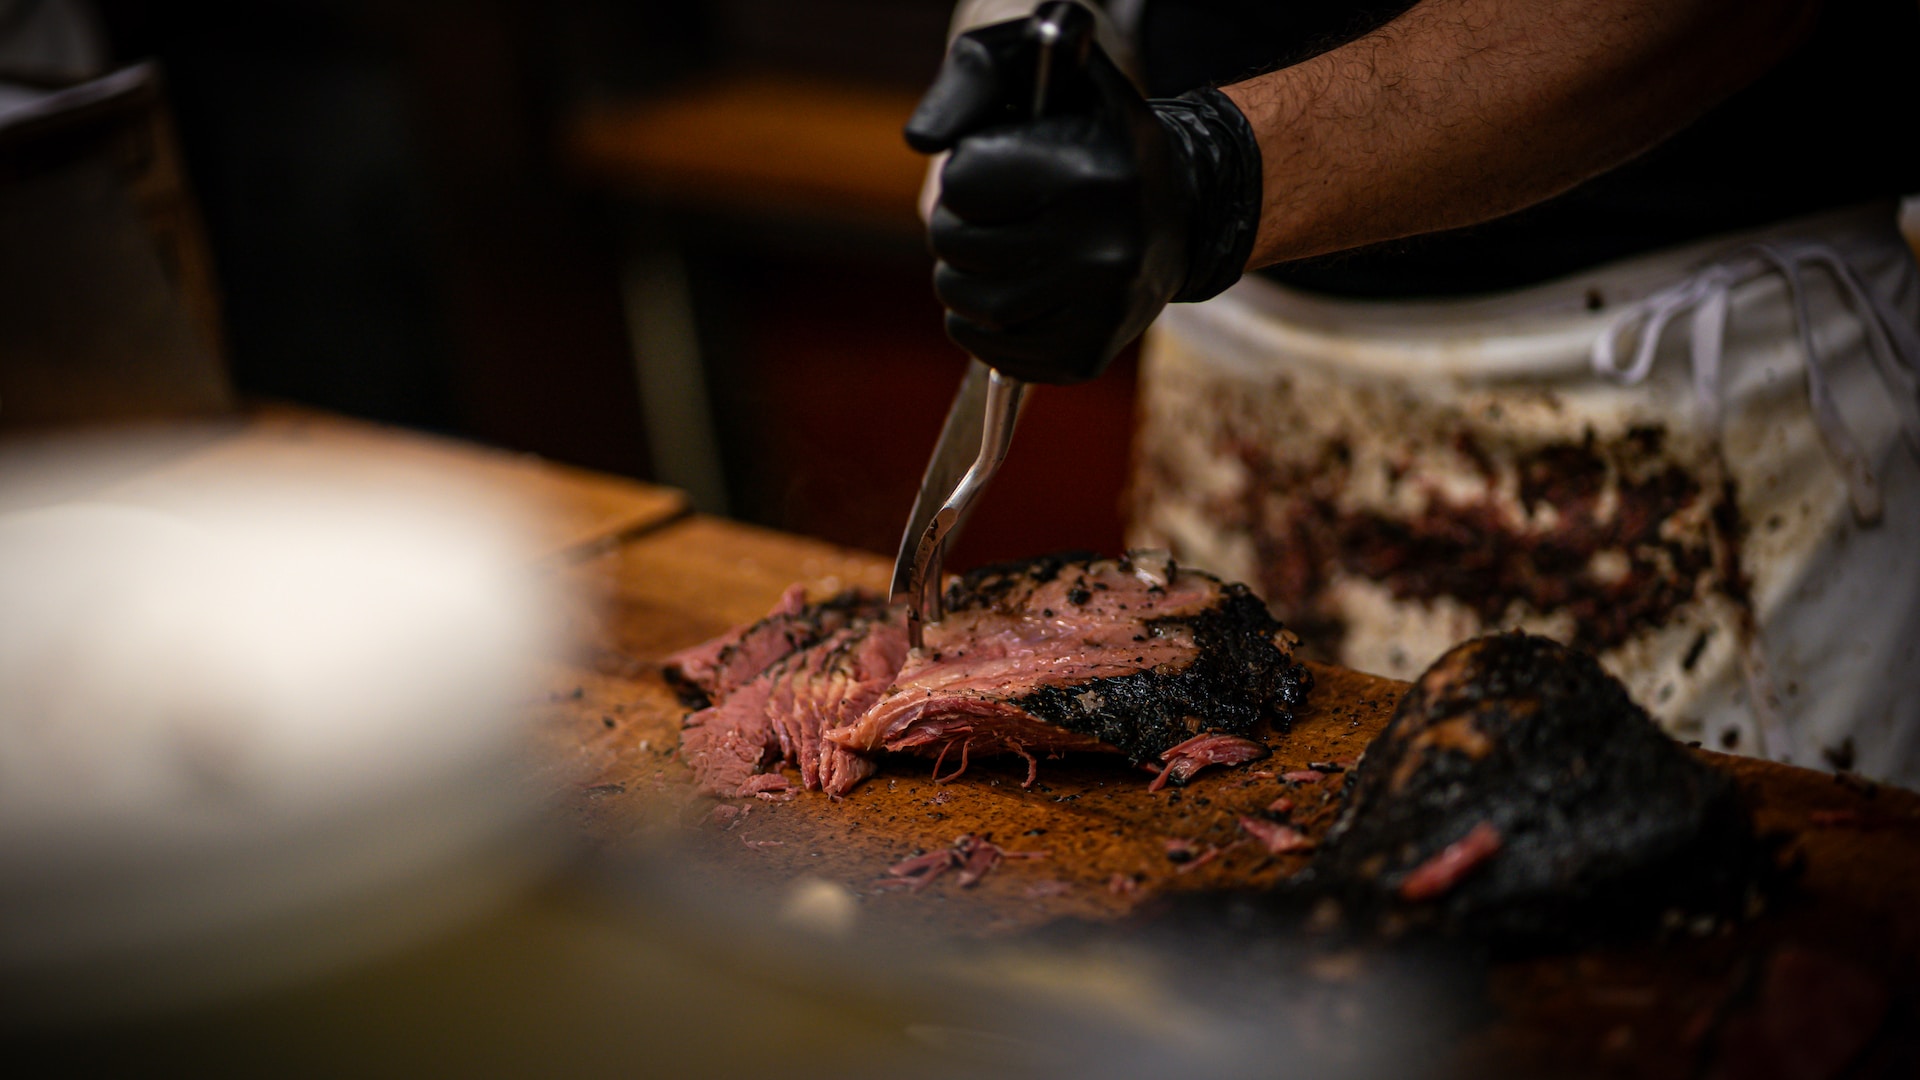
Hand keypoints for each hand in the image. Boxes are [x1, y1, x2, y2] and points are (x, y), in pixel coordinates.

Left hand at [905, 7, 1262, 384]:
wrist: (1185, 213)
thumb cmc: (1104, 144)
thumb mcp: (1066, 83)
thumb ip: (986, 79)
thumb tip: (919, 137)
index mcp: (1092, 176)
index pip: (962, 183)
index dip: (966, 175)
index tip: (997, 173)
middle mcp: (1102, 248)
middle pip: (956, 246)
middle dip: (955, 228)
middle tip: (983, 220)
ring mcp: (1097, 311)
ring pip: (968, 306)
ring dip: (959, 281)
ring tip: (989, 259)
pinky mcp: (1086, 355)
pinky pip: (991, 350)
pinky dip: (979, 326)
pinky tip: (1006, 297)